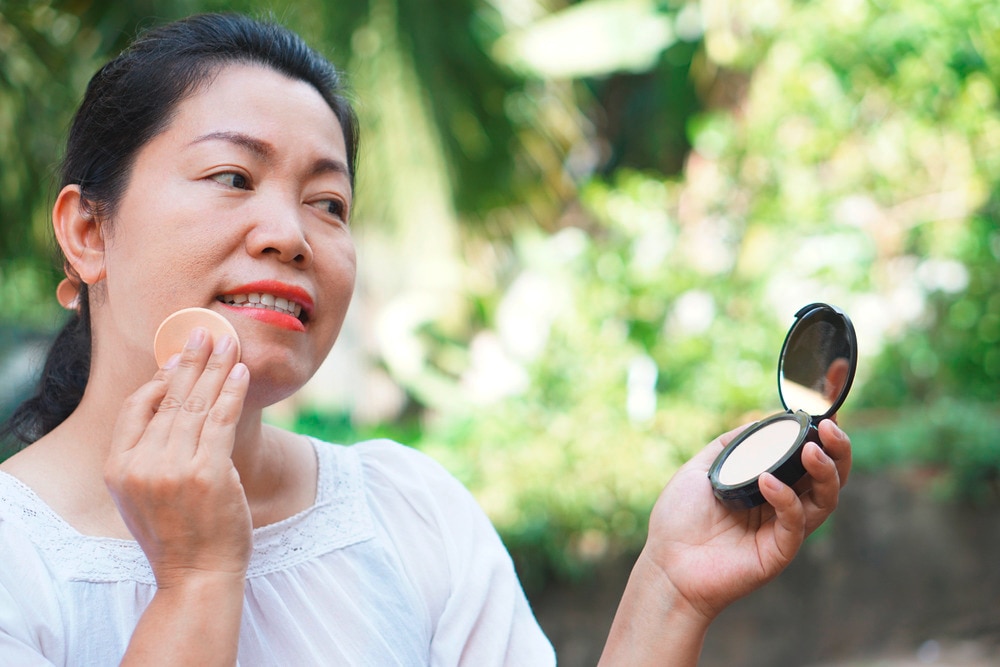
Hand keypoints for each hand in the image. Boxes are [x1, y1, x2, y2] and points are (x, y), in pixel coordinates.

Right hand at [104, 327, 252, 588]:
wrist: (196, 576)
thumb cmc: (177, 534)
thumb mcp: (142, 494)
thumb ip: (147, 453)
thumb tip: (169, 402)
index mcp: (118, 468)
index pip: (136, 407)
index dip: (160, 376)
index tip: (178, 355)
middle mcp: (141, 465)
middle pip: (170, 399)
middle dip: (191, 360)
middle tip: (206, 332)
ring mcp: (173, 469)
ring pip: (197, 405)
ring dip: (216, 368)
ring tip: (229, 344)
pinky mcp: (208, 473)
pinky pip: (221, 420)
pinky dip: (232, 392)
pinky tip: (241, 373)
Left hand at [641, 419, 850, 621]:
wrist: (665, 562)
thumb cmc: (679, 518)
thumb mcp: (702, 468)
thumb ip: (733, 446)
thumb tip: (763, 423)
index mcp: (769, 486)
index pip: (807, 460)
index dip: (822, 439)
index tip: (824, 415)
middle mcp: (782, 507)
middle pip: (828, 479)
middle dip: (837, 452)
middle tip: (830, 429)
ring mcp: (782, 530)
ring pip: (824, 500)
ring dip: (824, 472)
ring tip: (811, 450)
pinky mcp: (777, 553)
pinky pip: (794, 523)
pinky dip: (786, 498)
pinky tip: (767, 481)